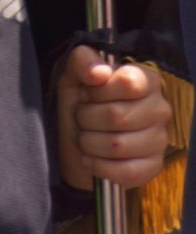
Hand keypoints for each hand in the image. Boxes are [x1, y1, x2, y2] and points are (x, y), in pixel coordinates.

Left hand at [55, 45, 173, 190]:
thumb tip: (99, 72)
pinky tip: (91, 159)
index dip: (98, 91)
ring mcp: (159, 139)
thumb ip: (82, 61)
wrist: (78, 141)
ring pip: (118, 146)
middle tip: (81, 118)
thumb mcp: (74, 75)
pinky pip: (126, 172)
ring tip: (85, 137)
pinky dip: (100, 167)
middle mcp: (159, 108)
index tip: (86, 94)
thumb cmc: (80, 103)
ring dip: (90, 143)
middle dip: (87, 118)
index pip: (127, 83)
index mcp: (145, 79)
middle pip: (118, 116)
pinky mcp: (153, 167)